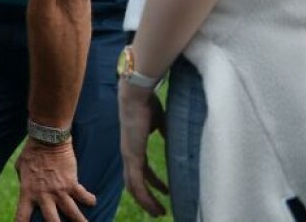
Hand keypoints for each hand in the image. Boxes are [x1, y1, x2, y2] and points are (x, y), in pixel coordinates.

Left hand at [14, 139, 95, 221]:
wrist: (47, 139)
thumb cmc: (31, 151)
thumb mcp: (21, 168)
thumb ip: (24, 181)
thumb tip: (26, 188)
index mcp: (27, 192)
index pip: (22, 215)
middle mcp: (43, 195)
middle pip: (51, 221)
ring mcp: (59, 190)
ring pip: (72, 214)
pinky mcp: (72, 183)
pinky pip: (84, 197)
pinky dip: (89, 200)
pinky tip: (92, 201)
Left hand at [118, 81, 168, 215]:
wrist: (137, 95)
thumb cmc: (148, 103)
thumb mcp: (161, 122)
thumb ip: (166, 133)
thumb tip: (176, 140)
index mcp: (134, 145)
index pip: (142, 170)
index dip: (153, 182)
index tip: (165, 190)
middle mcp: (129, 153)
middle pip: (135, 182)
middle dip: (147, 197)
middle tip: (159, 209)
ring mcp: (129, 156)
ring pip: (135, 187)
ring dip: (147, 202)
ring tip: (159, 213)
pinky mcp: (131, 157)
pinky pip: (137, 183)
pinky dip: (145, 197)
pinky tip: (155, 206)